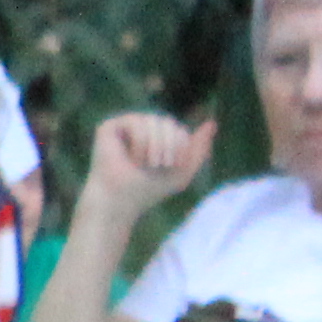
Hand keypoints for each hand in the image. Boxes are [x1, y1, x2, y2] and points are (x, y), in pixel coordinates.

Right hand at [86, 107, 212, 217]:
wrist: (121, 201)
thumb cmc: (148, 190)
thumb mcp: (182, 172)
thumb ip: (199, 148)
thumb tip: (212, 123)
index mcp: (158, 139)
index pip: (178, 129)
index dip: (181, 145)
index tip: (172, 165)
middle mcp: (141, 130)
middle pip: (168, 122)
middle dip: (170, 144)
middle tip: (161, 165)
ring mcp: (125, 127)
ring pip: (153, 120)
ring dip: (155, 145)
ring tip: (147, 163)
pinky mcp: (109, 127)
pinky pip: (135, 122)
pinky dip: (140, 141)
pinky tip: (132, 157)